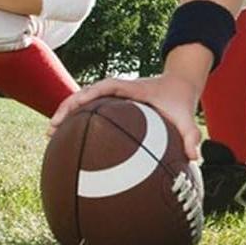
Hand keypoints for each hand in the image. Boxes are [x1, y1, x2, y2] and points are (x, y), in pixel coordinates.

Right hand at [48, 72, 203, 160]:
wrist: (179, 86)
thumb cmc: (179, 101)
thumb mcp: (187, 118)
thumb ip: (192, 136)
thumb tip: (195, 157)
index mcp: (128, 88)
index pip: (100, 88)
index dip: (84, 98)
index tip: (71, 110)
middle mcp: (115, 91)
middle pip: (83, 96)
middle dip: (65, 110)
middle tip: (51, 130)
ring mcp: (111, 98)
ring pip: (81, 104)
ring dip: (65, 116)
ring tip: (50, 137)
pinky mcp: (111, 106)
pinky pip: (90, 113)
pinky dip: (77, 123)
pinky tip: (69, 144)